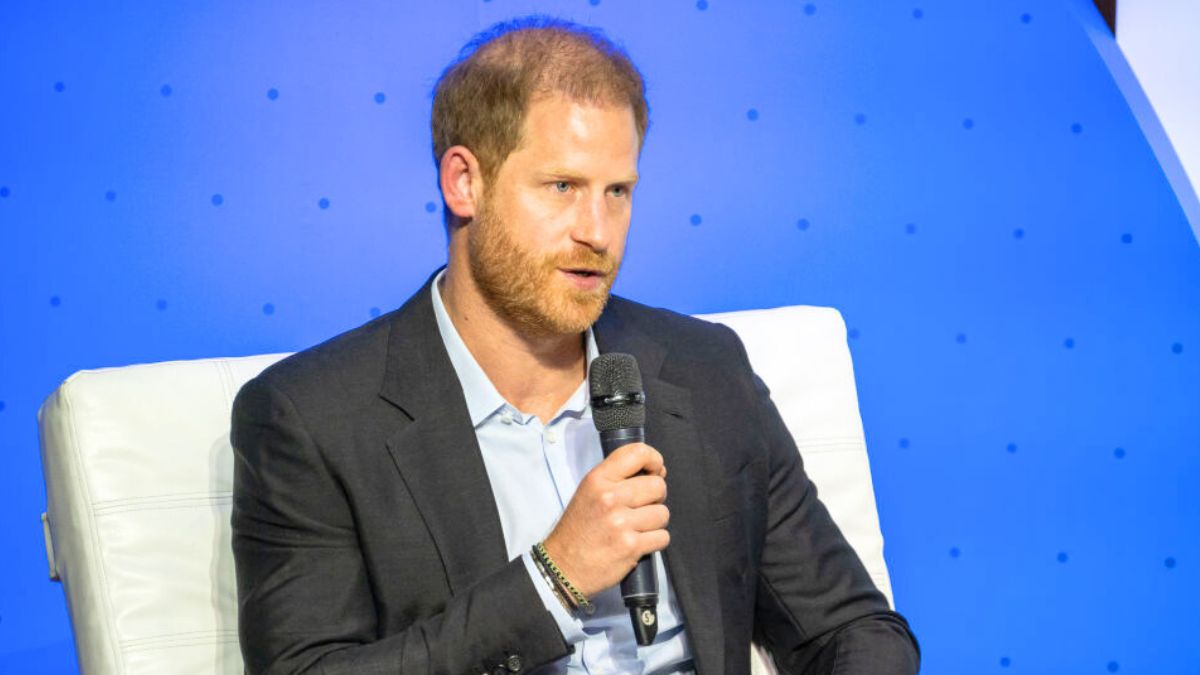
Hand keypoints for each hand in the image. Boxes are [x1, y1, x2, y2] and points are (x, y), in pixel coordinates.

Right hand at [542, 443, 668, 598]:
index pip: (637, 453)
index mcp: (598, 480)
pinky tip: (637, 543)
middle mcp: (609, 497)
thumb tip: (657, 472)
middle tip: (641, 507)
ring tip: (635, 528)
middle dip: (656, 498)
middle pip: (658, 486)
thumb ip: (617, 478)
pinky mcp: (631, 546)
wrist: (563, 566)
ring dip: (654, 523)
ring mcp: (621, 522)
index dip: (654, 460)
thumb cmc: (578, 530)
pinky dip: (654, 542)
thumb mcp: (589, 492)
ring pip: (663, 513)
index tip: (656, 470)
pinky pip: (662, 537)